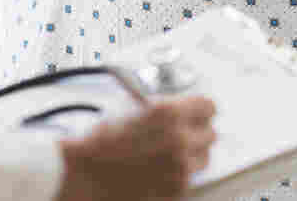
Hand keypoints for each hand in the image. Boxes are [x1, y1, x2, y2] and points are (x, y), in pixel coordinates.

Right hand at [56, 97, 216, 200]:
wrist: (86, 174)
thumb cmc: (102, 142)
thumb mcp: (132, 109)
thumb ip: (163, 108)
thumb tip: (182, 110)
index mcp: (169, 112)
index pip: (208, 107)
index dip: (200, 110)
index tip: (197, 114)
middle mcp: (179, 138)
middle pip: (210, 133)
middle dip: (197, 133)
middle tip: (182, 134)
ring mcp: (180, 166)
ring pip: (204, 158)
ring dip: (192, 155)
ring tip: (170, 154)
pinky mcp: (177, 189)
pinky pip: (190, 178)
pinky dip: (180, 174)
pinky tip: (161, 169)